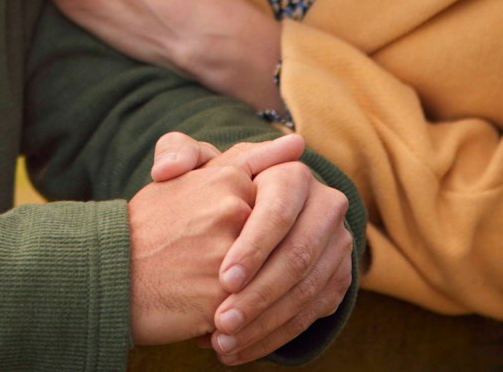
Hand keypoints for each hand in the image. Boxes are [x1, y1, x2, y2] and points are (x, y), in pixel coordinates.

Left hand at [150, 133, 353, 364]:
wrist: (250, 216)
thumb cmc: (215, 186)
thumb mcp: (196, 166)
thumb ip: (176, 153)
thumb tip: (164, 169)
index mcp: (293, 175)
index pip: (278, 213)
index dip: (253, 248)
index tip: (223, 279)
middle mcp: (326, 207)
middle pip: (297, 258)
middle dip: (258, 295)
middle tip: (222, 321)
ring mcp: (338, 245)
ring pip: (306, 291)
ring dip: (265, 323)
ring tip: (224, 341)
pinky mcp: (338, 278)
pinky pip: (312, 313)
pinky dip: (274, 336)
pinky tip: (240, 350)